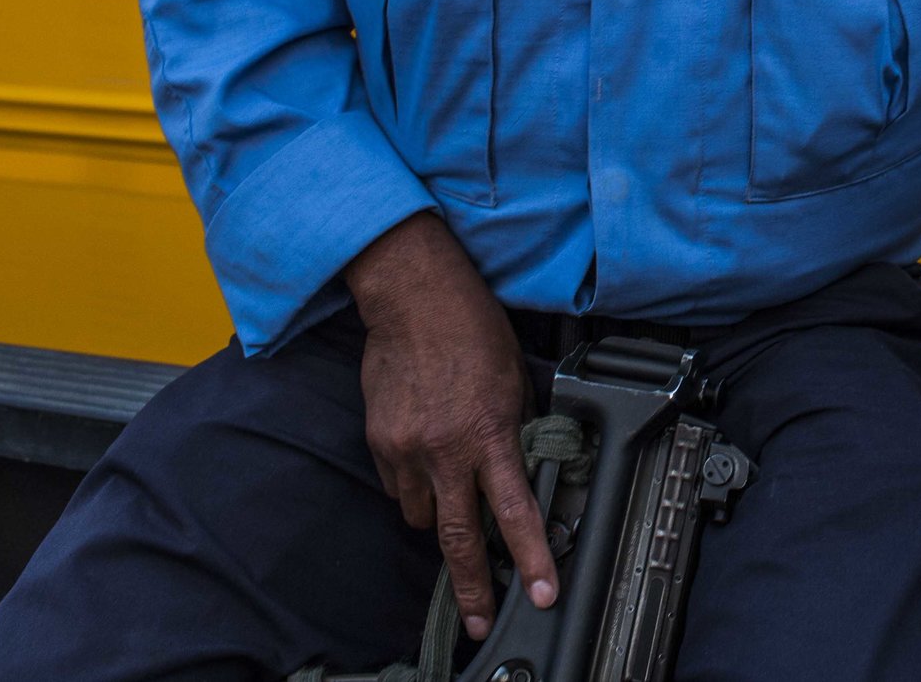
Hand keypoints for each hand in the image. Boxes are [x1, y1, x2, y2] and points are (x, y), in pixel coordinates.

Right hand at [346, 212, 555, 639]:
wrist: (414, 299)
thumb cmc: (472, 330)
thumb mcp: (514, 382)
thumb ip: (513, 432)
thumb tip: (519, 469)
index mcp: (487, 434)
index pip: (513, 512)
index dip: (531, 558)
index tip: (542, 592)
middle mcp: (444, 451)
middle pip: (457, 539)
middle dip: (471, 587)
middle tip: (478, 622)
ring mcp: (405, 450)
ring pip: (422, 516)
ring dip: (439, 515)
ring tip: (452, 491)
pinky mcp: (378, 442)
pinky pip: (398, 487)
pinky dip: (413, 484)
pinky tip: (424, 456)